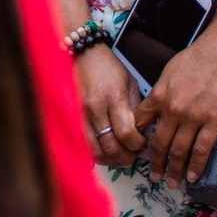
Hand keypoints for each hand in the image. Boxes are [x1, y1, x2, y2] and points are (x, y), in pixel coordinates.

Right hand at [75, 45, 146, 168]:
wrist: (82, 55)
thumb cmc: (109, 67)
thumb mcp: (129, 83)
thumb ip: (136, 110)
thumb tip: (143, 134)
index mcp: (114, 98)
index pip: (126, 133)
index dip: (137, 145)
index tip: (143, 144)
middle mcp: (95, 109)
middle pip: (111, 147)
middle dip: (127, 158)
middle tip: (135, 155)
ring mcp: (81, 116)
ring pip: (96, 151)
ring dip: (112, 160)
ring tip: (121, 157)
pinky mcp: (73, 119)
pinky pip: (85, 145)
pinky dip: (97, 154)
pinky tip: (106, 152)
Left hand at [133, 29, 216, 184]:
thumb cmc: (197, 57)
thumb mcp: (169, 71)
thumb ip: (161, 91)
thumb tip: (156, 105)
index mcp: (159, 95)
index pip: (141, 123)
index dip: (138, 141)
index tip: (138, 153)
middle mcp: (172, 109)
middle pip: (159, 143)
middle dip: (155, 164)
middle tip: (154, 178)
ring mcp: (193, 117)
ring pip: (179, 150)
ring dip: (174, 170)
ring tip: (172, 183)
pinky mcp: (214, 121)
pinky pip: (202, 149)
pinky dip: (196, 165)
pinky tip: (192, 177)